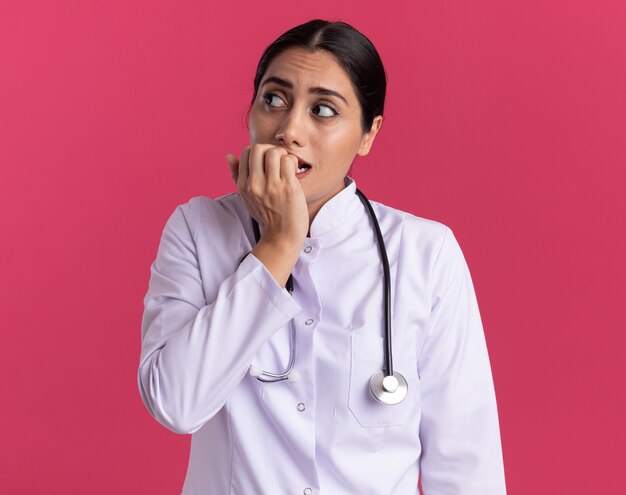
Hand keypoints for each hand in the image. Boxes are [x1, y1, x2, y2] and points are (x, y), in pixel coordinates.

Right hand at [226, 144, 308, 286]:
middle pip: (258, 148)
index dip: (257, 152)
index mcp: (244, 185)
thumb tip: (228, 155)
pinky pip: (288, 161)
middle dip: (269, 150)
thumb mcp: (246, 197)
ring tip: (285, 166)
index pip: (245, 152)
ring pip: (274, 152)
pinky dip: (292, 162)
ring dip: (282, 155)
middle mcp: (255, 185)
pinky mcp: (288, 187)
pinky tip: (293, 171)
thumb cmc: (266, 215)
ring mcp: (272, 186)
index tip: (265, 162)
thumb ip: (236, 176)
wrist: (282, 236)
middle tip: (277, 161)